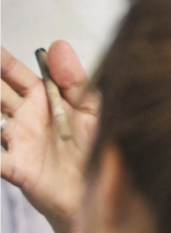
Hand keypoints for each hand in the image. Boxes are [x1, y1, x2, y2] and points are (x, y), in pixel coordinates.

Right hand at [0, 40, 99, 232]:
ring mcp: (16, 141)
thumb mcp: (90, 109)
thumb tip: (58, 44)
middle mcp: (23, 117)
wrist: (99, 188)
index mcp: (40, 98)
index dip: (0, 60)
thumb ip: (75, 79)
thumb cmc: (92, 146)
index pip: (12, 72)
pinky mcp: (18, 167)